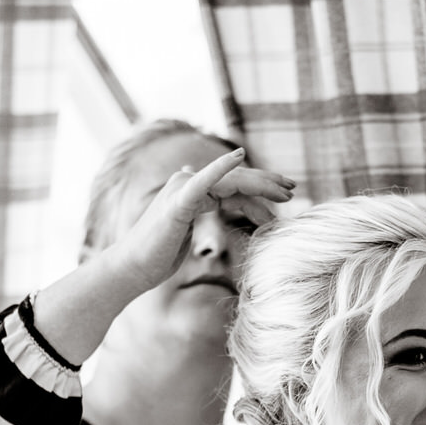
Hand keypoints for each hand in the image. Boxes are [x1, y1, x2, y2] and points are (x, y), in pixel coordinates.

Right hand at [104, 147, 295, 292]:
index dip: (258, 189)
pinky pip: (204, 181)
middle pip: (235, 180)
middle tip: (292, 190)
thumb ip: (198, 210)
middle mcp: (187, 184)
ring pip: (229, 182)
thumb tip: (209, 197)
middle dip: (266, 184)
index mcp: (192, 191)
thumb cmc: (158, 254)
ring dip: (259, 185)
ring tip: (284, 193)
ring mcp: (182, 190)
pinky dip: (221, 167)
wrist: (133, 268)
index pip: (232, 186)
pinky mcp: (179, 202)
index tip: (282, 197)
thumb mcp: (186, 229)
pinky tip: (239, 157)